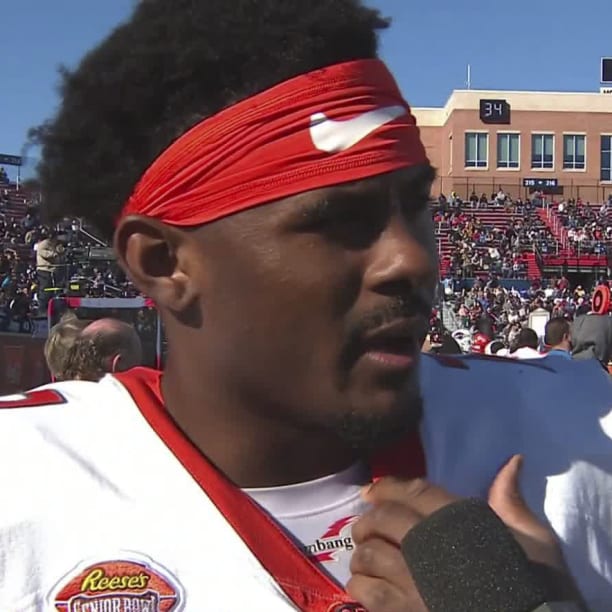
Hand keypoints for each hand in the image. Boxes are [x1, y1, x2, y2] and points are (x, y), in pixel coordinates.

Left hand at [346, 455, 573, 611]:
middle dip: (369, 522)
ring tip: (365, 561)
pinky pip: (369, 594)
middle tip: (366, 530)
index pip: (412, 492)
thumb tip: (512, 461)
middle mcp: (430, 546)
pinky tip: (366, 588)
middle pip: (383, 521)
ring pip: (370, 557)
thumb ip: (511, 501)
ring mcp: (415, 583)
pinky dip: (361, 587)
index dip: (386, 487)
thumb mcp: (536, 539)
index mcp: (458, 522)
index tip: (370, 491)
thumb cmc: (538, 587)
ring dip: (363, 556)